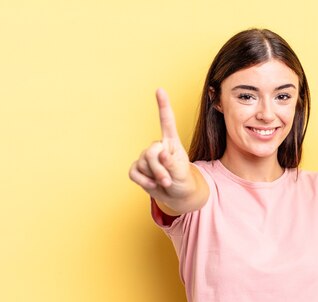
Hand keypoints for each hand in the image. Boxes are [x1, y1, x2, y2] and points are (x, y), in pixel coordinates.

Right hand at [129, 88, 192, 203]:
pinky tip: (152, 184)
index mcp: (172, 142)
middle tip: (168, 180)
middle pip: (151, 152)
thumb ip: (172, 163)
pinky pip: (134, 173)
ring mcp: (147, 157)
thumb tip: (161, 154)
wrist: (177, 196)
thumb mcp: (182, 173)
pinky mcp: (138, 168)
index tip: (160, 90)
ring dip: (154, 177)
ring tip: (165, 183)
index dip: (163, 105)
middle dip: (159, 168)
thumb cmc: (183, 180)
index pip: (167, 121)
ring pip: (143, 163)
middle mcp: (158, 146)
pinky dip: (143, 181)